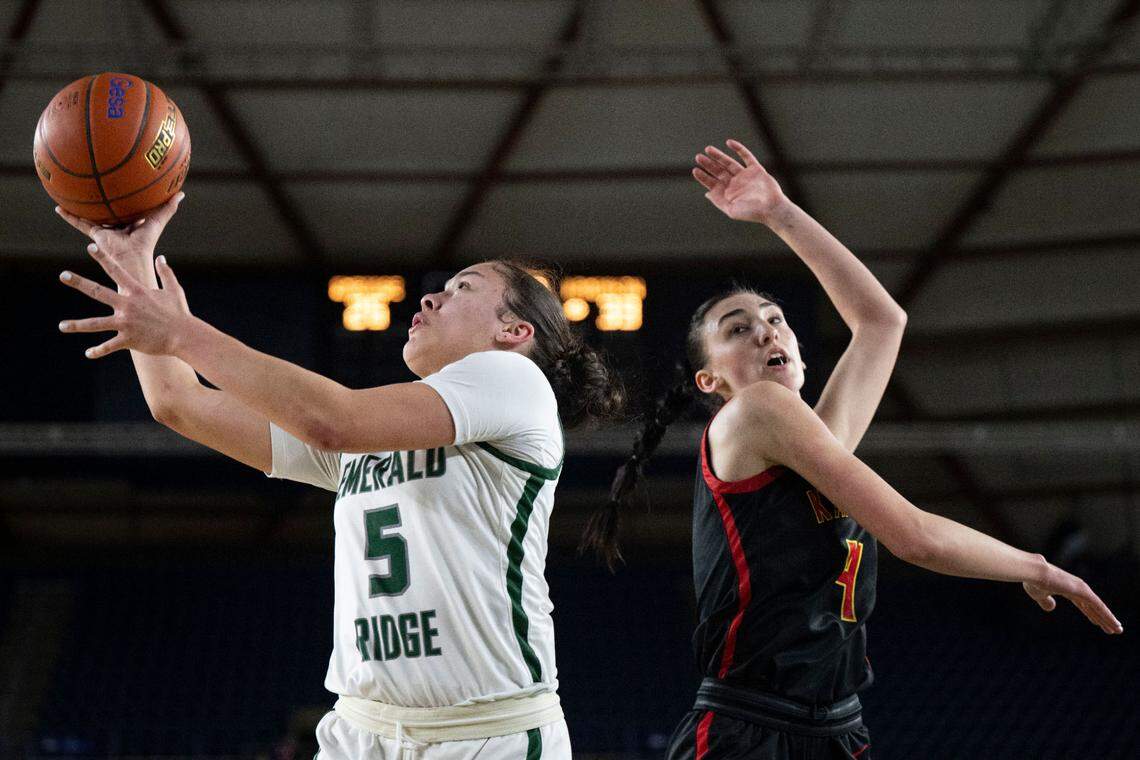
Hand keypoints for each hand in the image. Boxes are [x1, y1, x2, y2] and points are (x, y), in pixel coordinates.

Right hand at [55, 192, 183, 283]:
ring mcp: (106, 230)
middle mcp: (119, 225)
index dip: (127, 198)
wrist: (132, 258)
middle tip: (95, 184)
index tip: (123, 185)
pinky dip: (69, 216)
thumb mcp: (157, 220)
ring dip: (82, 207)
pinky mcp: (96, 234)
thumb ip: (168, 208)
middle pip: (110, 210)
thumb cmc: (147, 242)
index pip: (130, 207)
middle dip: (104, 200)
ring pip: (92, 215)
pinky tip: (58, 208)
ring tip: (70, 194)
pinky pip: (80, 223)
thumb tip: (181, 193)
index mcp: (133, 222)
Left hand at [58, 249, 193, 358]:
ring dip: (77, 325)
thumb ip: (166, 273)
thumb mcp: (174, 290)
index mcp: (137, 292)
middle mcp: (127, 305)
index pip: (116, 271)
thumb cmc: (180, 313)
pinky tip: (88, 353)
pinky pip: (109, 346)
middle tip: (63, 275)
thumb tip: (161, 258)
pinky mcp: (128, 340)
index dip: (103, 258)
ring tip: (61, 326)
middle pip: (97, 292)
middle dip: (79, 283)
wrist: (184, 335)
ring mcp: (126, 323)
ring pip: (96, 324)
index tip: (90, 248)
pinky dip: (98, 351)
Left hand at [692, 139, 788, 223]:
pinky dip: (738, 149)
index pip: (712, 183)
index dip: (703, 176)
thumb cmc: (751, 212)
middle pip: (718, 171)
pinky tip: (729, 142)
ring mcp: (745, 176)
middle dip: (708, 164)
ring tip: (708, 149)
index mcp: (728, 193)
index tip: (695, 170)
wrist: (772, 208)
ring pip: (729, 163)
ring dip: (719, 156)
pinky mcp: (755, 169)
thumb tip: (707, 193)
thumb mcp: (731, 210)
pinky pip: (746, 156)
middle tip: (698, 157)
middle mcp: (735, 184)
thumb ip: (718, 201)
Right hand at [1023, 564, 1122, 634]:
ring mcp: (1081, 589)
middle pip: (1094, 607)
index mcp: (1067, 589)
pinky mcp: (1083, 591)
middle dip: (1103, 618)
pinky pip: (1098, 606)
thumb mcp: (1039, 595)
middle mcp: (1077, 588)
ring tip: (1117, 630)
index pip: (1084, 604)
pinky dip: (1107, 615)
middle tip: (1113, 629)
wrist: (1033, 573)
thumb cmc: (1033, 582)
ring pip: (1099, 608)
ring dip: (1108, 619)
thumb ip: (1046, 602)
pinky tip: (1114, 623)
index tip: (1098, 623)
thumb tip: (1051, 608)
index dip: (1091, 614)